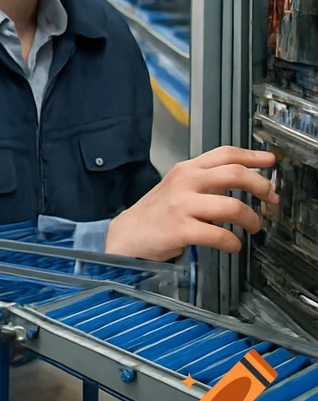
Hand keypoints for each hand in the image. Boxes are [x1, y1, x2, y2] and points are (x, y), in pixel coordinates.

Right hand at [104, 147, 278, 260]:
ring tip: (254, 227)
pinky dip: (233, 243)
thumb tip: (245, 183)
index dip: (253, 156)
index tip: (271, 161)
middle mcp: (185, 183)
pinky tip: (233, 246)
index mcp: (186, 169)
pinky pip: (220, 235)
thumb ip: (206, 181)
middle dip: (261, 186)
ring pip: (233, 206)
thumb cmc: (157, 213)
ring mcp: (182, 205)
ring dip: (252, 219)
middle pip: (235, 174)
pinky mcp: (181, 229)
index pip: (225, 154)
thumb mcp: (178, 187)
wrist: (128, 234)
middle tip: (271, 198)